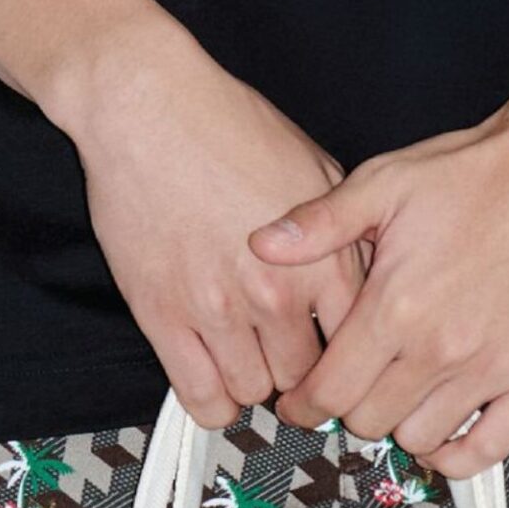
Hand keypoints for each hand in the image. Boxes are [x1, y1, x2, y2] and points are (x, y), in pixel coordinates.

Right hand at [46, 0, 363, 426]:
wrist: (147, 106)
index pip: (353, 348)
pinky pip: (203, 400)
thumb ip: (341, 236)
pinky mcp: (165, 319)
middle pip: (303, 381)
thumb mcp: (313, 170)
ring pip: (253, 393)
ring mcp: (218, 311)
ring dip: (250, 381)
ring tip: (243, 351)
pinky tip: (213, 375)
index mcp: (321, 261)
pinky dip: (213, 402)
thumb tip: (362, 285)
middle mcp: (274, 294)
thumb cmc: (226, 126)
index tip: (331, 358)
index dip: (343, 357)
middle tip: (280, 352)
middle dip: (294, 372)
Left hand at [249, 108, 508, 474]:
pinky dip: (455, 454)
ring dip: (402, 424)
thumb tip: (260, 245)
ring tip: (402, 393)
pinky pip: (483, 450)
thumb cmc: (477, 172)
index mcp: (396, 306)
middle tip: (356, 384)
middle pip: (369, 422)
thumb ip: (322, 223)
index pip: (330, 392)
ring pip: (419, 439)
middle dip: (352, 406)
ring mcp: (489, 370)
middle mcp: (440, 349)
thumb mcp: (387, 181)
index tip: (300, 402)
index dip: (305, 404)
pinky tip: (443, 428)